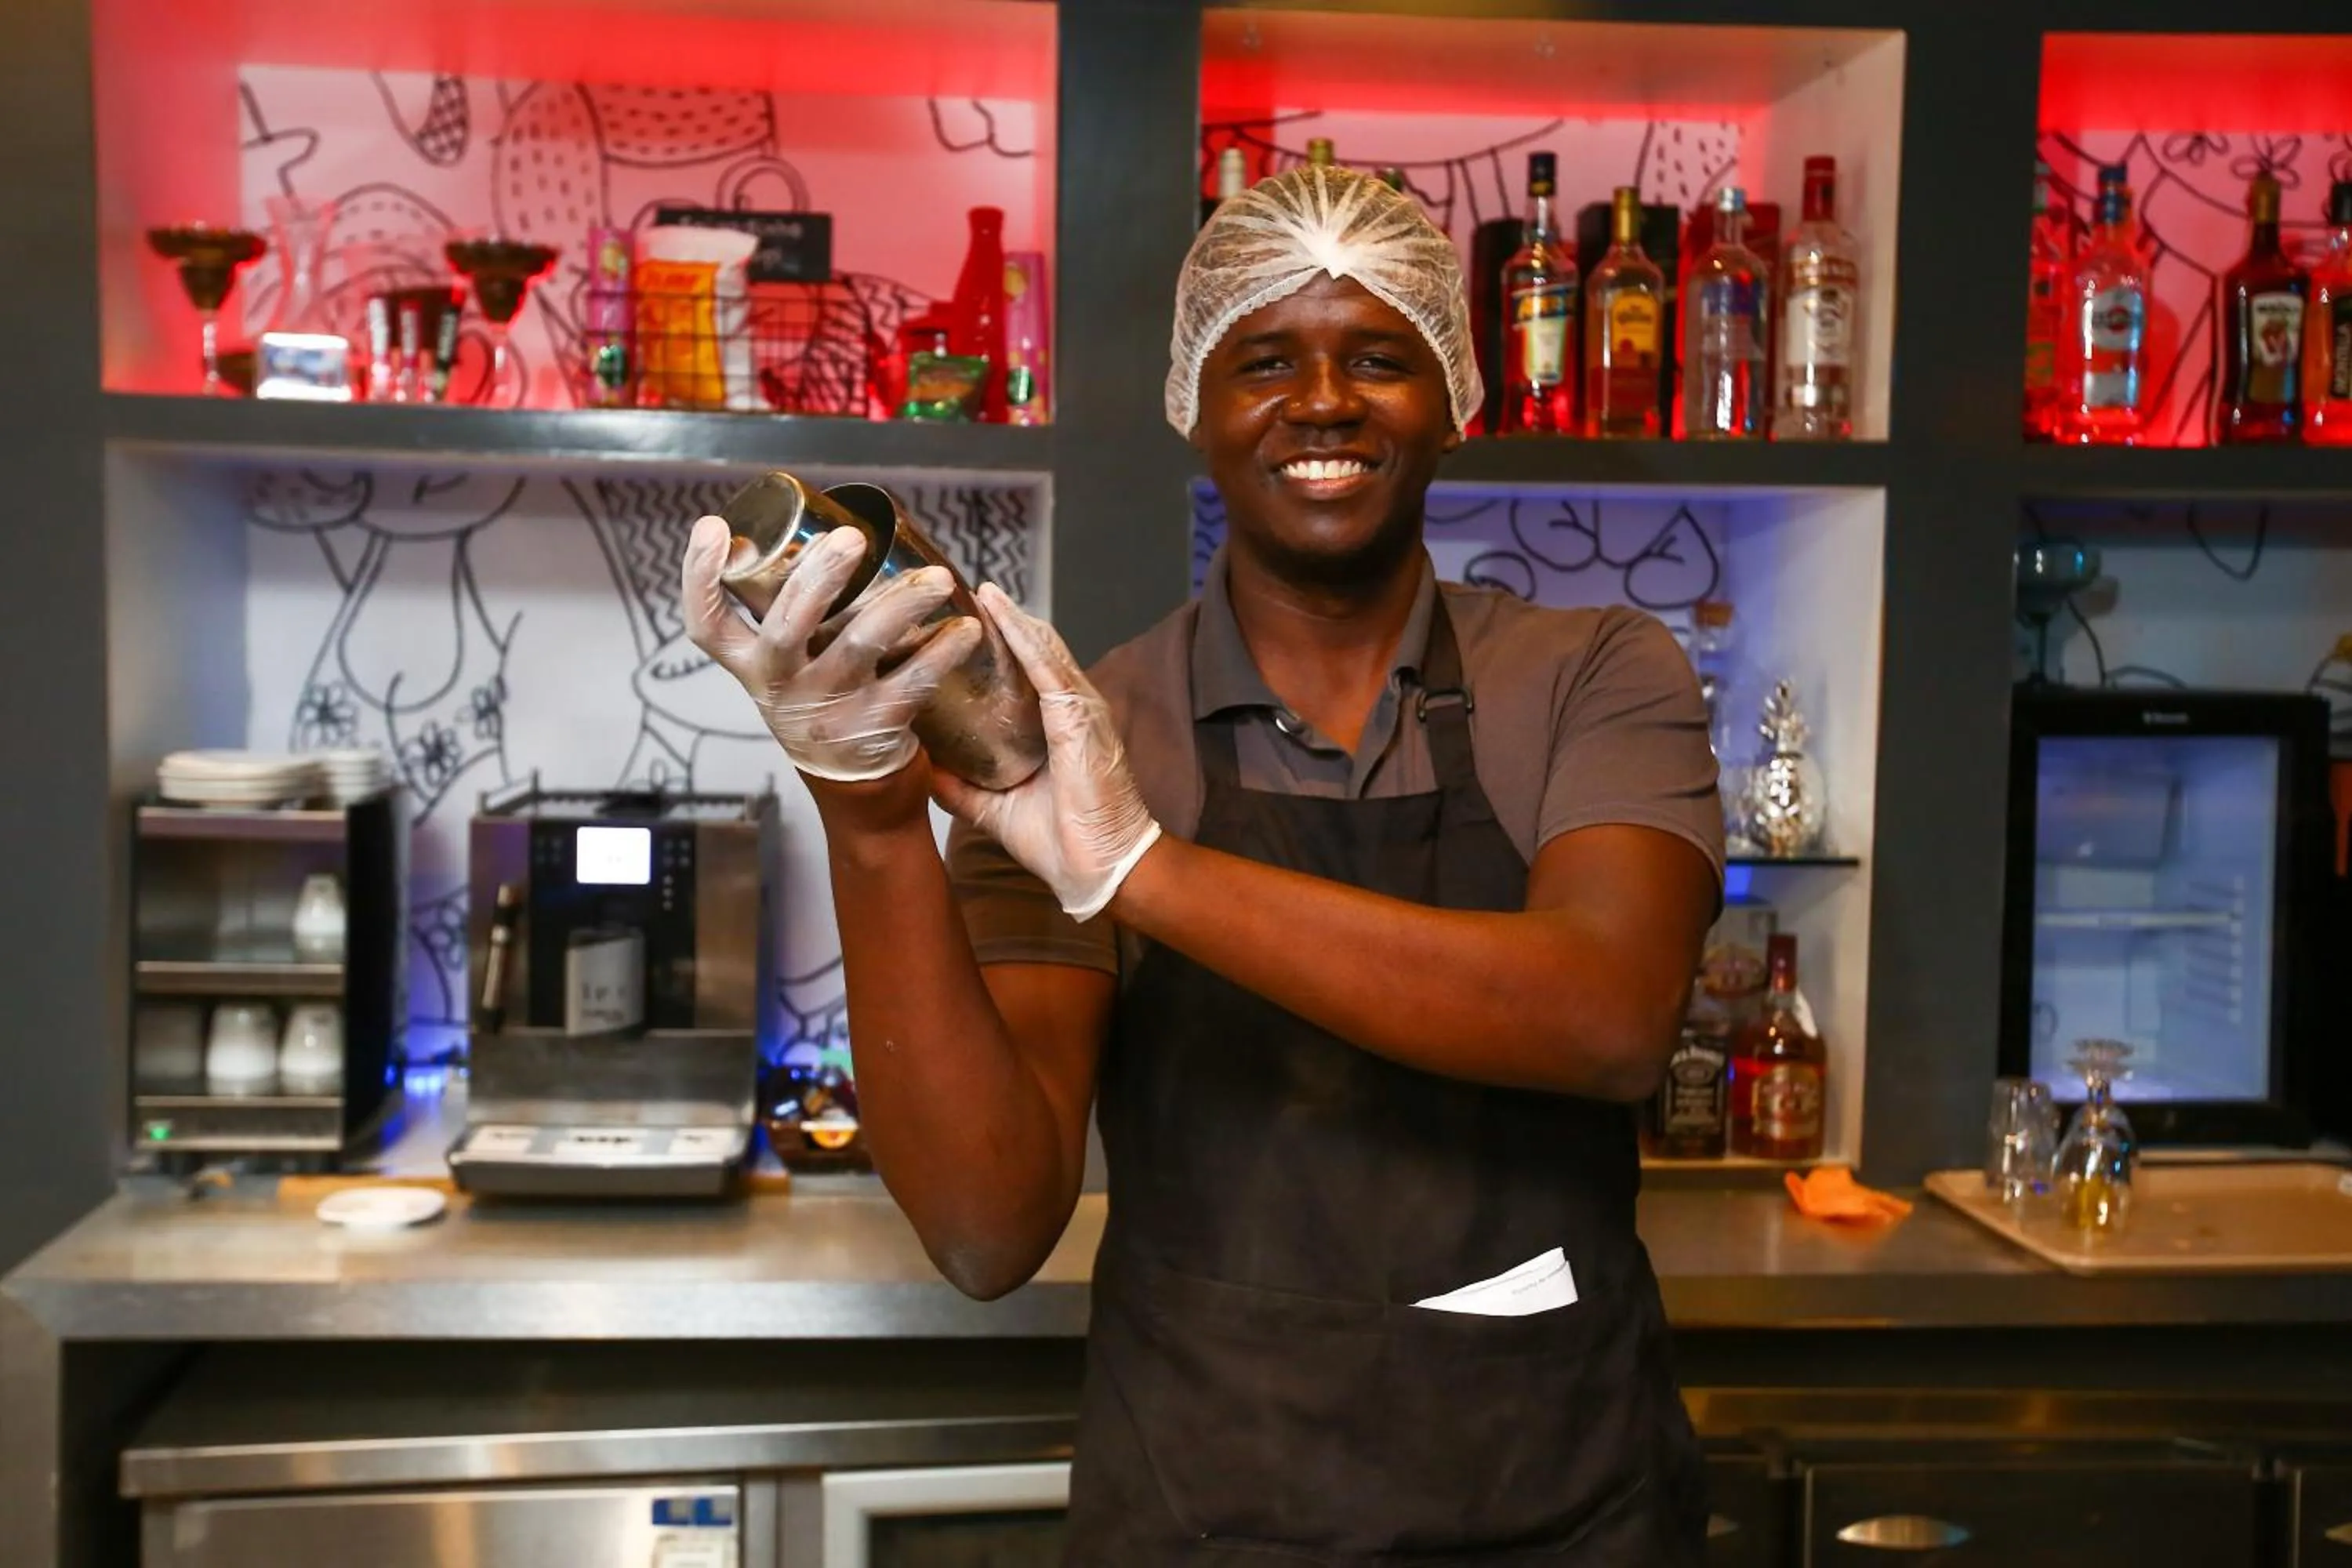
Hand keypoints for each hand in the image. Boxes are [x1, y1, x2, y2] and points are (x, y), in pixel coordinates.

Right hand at [681, 516, 981, 781]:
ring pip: (860, 647)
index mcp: (749, 663)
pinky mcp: (872, 726)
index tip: (714, 527)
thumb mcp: (785, 664)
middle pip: (786, 626)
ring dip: (902, 605)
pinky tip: (966, 629)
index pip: (706, 623)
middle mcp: (780, 685)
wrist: (852, 784)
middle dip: (818, 577)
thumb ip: (790, 612)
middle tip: (851, 538)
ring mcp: (826, 707)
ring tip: (939, 578)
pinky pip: (910, 683)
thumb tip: (817, 527)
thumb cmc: (819, 697)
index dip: (700, 575)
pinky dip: (942, 653)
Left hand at [930, 583, 1161, 921]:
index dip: (1001, 643)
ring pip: (1042, 648)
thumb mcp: (997, 812)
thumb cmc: (1063, 844)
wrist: (1099, 872)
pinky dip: (1022, 636)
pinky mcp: (1080, 719)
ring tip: (978, 589)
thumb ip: (963, 789)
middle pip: (1035, 650)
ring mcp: (1081, 710)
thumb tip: (923, 771)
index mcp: (1057, 727)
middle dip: (1002, 621)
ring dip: (1010, 617)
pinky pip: (1048, 666)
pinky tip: (998, 610)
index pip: (1028, 672)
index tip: (964, 622)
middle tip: (962, 594)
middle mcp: (1073, 710)